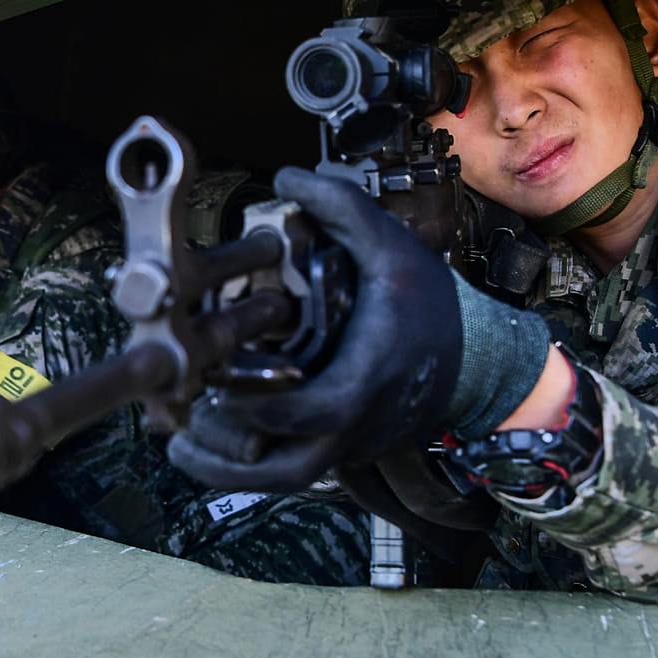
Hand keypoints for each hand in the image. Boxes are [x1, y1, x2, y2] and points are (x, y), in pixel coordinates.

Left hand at [167, 166, 464, 490]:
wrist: (478, 358)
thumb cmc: (431, 304)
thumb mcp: (392, 246)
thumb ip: (343, 208)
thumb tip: (289, 176)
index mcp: (365, 377)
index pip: (309, 410)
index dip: (258, 405)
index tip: (216, 384)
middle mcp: (357, 422)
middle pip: (288, 471)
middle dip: (229, 465)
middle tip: (179, 438)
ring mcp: (352, 443)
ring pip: (287, 480)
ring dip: (233, 472)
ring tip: (185, 448)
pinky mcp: (347, 448)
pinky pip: (296, 467)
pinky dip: (255, 461)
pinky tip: (219, 435)